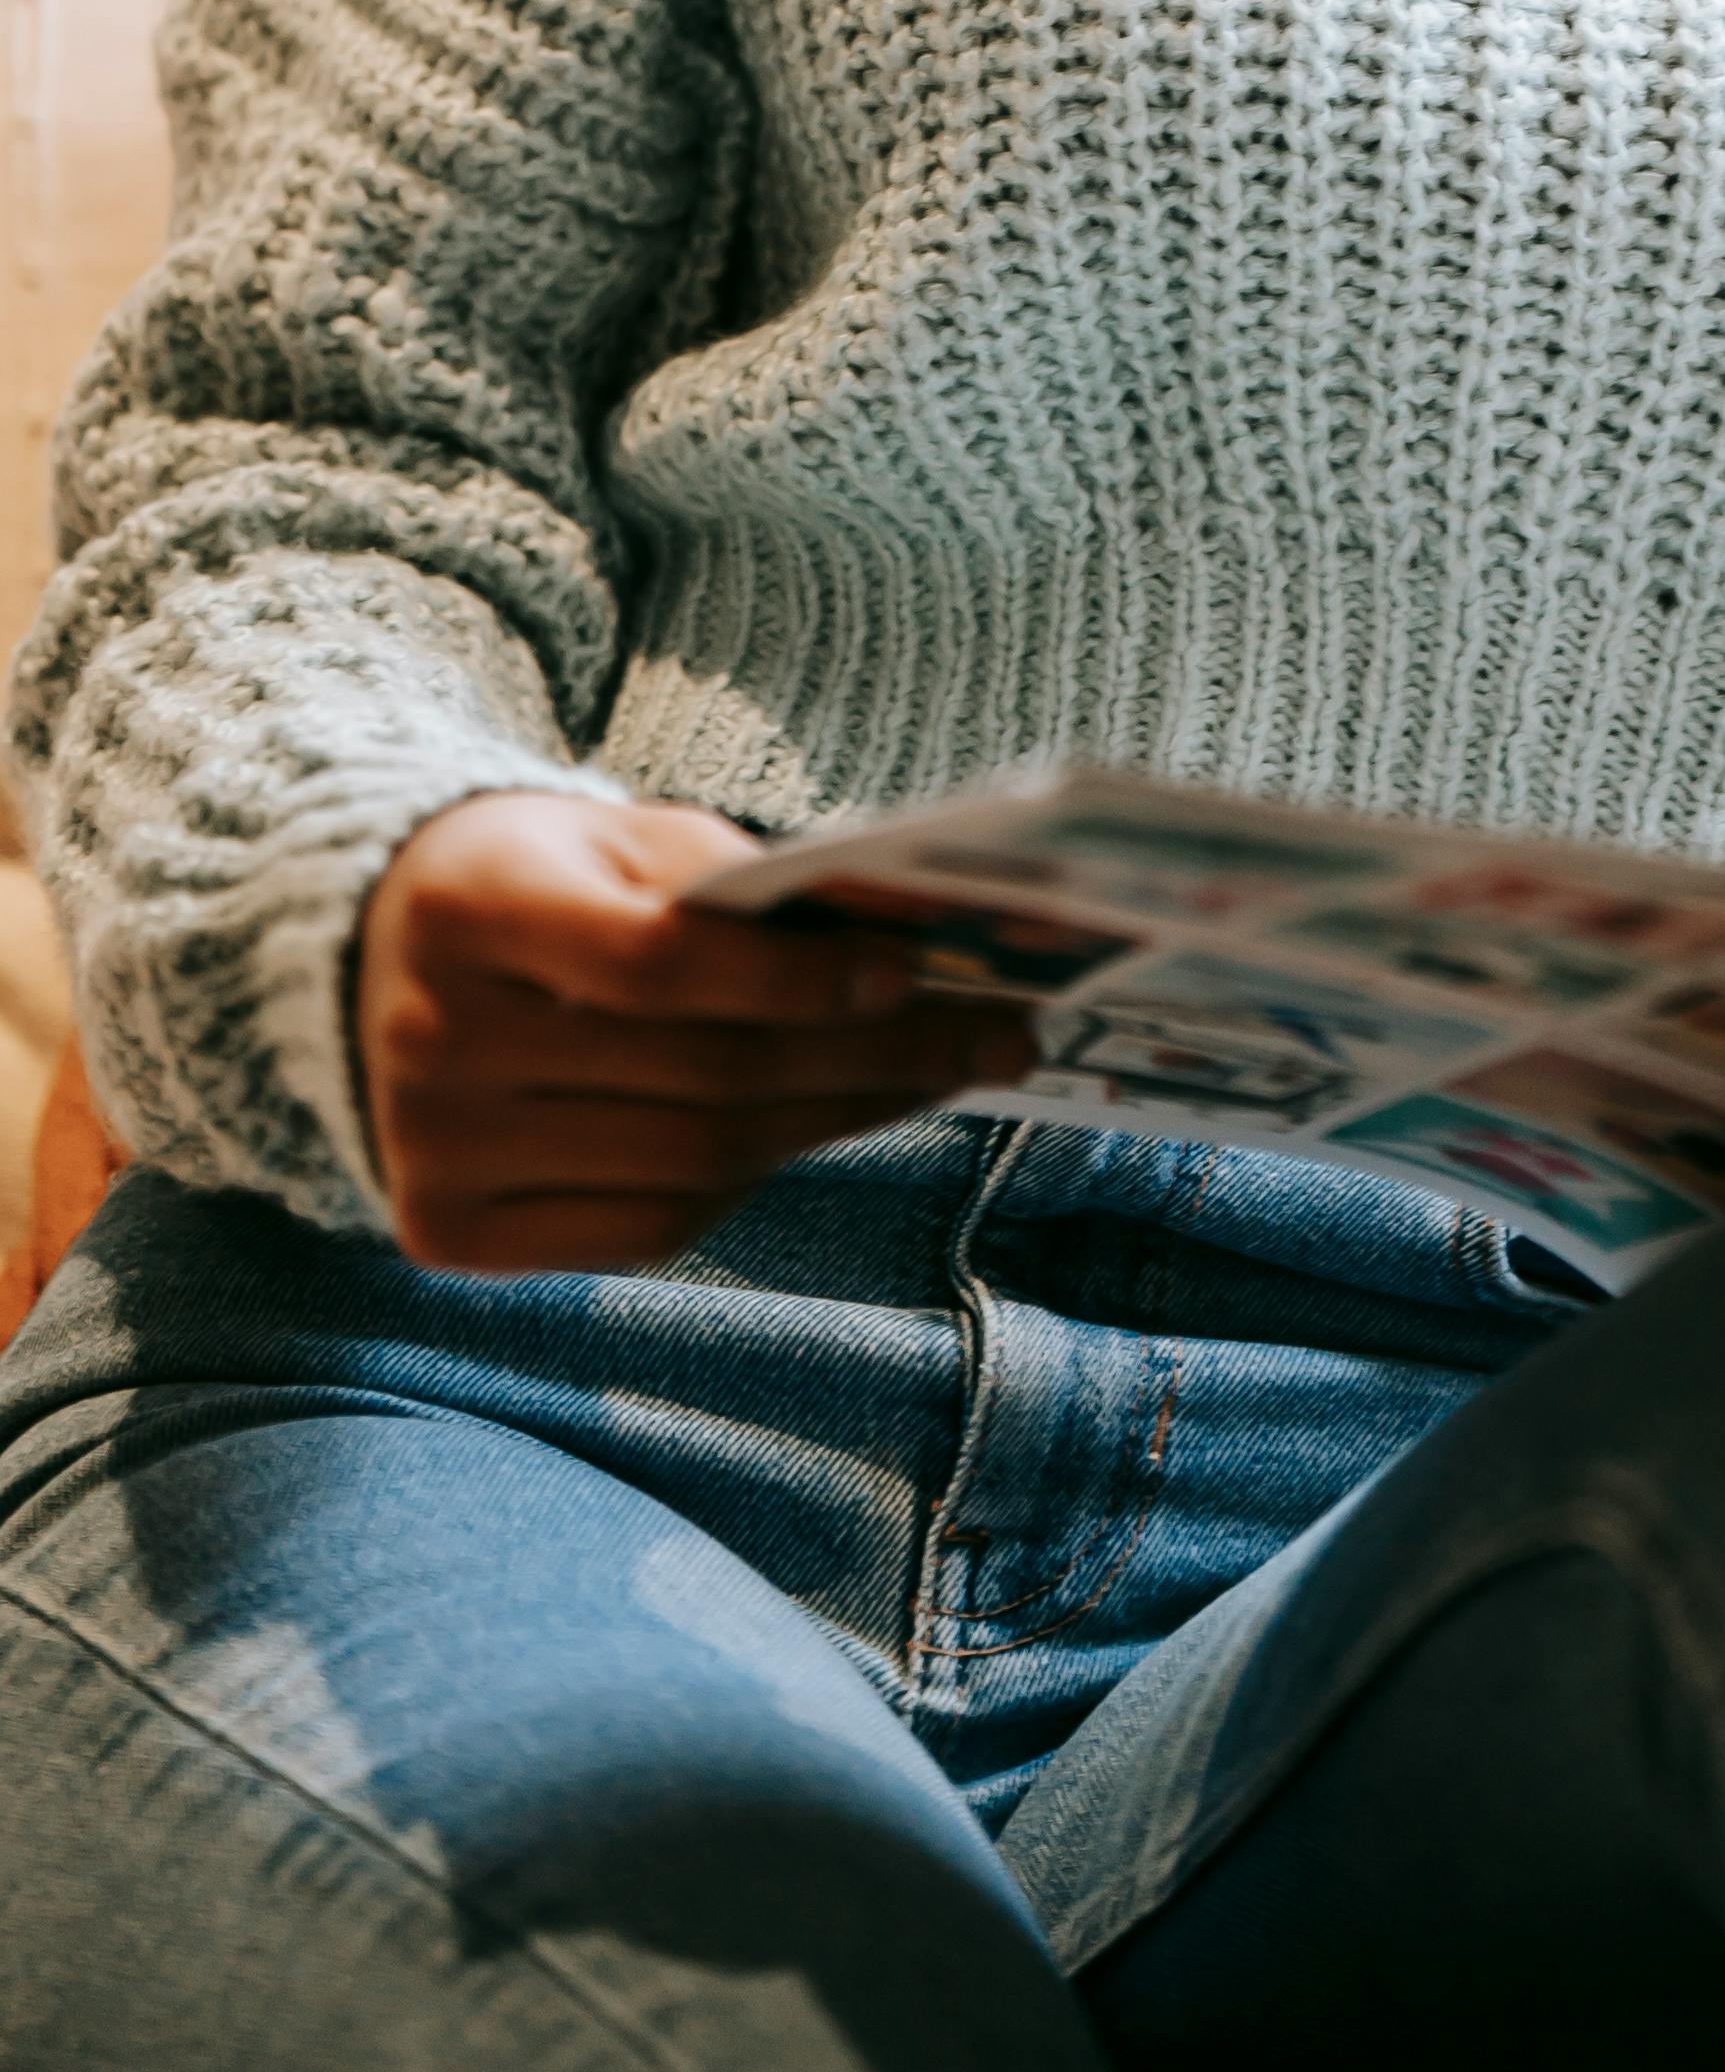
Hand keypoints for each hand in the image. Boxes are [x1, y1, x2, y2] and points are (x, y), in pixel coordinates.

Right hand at [352, 790, 1026, 1273]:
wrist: (382, 954)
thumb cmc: (545, 879)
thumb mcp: (620, 836)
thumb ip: (734, 886)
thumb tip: (902, 957)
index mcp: (472, 908)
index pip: (655, 963)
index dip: (794, 978)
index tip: (913, 970)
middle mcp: (430, 1042)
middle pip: (696, 1078)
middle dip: (868, 1060)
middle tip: (995, 1037)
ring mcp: (431, 1152)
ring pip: (688, 1166)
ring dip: (834, 1123)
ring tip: (933, 1079)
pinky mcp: (446, 1235)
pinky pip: (646, 1230)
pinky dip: (747, 1184)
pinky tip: (812, 1129)